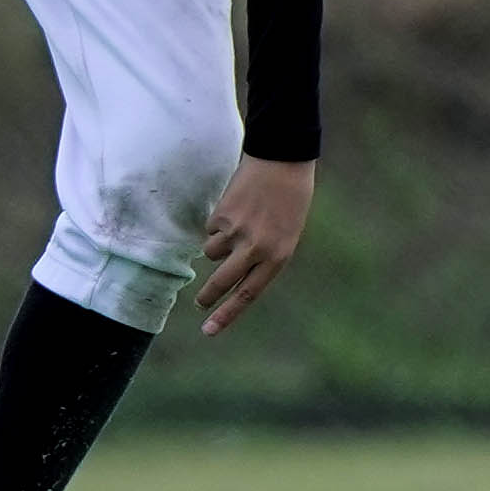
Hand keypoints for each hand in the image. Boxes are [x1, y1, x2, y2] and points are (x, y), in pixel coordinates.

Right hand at [195, 157, 316, 335]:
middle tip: (199, 303)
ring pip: (210, 253)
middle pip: (221, 281)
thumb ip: (264, 257)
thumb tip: (234, 275)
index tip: (208, 331)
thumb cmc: (290, 199)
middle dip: (207, 296)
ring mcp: (236, 232)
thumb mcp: (286, 234)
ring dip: (217, 244)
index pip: (247, 294)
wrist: (282, 160)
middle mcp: (256, 249)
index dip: (226, 315)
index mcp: (277, 257)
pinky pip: (209, 230)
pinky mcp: (221, 216)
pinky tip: (234, 206)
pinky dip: (217, 223)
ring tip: (237, 222)